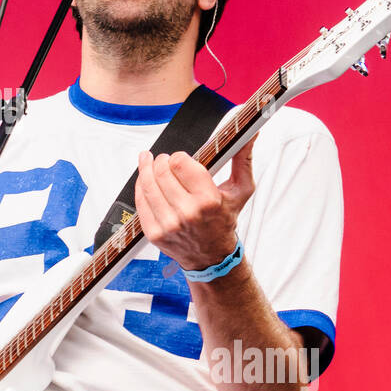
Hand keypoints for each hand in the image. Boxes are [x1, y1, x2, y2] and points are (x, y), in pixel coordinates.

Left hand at [134, 134, 258, 272]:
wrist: (212, 256)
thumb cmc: (225, 221)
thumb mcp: (240, 190)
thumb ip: (243, 159)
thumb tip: (250, 134)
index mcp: (209, 200)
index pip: (180, 163)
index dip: (178, 156)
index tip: (180, 158)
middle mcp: (187, 213)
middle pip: (161, 172)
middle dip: (160, 161)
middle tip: (163, 159)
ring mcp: (169, 224)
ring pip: (147, 185)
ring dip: (145, 168)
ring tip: (147, 161)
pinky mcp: (155, 233)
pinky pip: (140, 203)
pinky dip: (139, 188)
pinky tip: (143, 180)